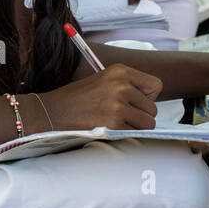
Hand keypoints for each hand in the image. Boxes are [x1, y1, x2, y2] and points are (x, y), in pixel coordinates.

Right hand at [40, 63, 162, 129]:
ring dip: (135, 128)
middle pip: (153, 108)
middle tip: (121, 117)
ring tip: (116, 124)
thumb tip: (152, 104)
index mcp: (120, 71)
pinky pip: (134, 134)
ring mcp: (117, 104)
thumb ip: (127, 86)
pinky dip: (125, 136)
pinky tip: (109, 129)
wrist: (52, 111)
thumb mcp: (103, 81)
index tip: (135, 103)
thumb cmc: (78, 99)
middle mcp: (121, 85)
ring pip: (148, 123)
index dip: (148, 98)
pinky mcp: (113, 123)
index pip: (156, 85)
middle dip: (141, 116)